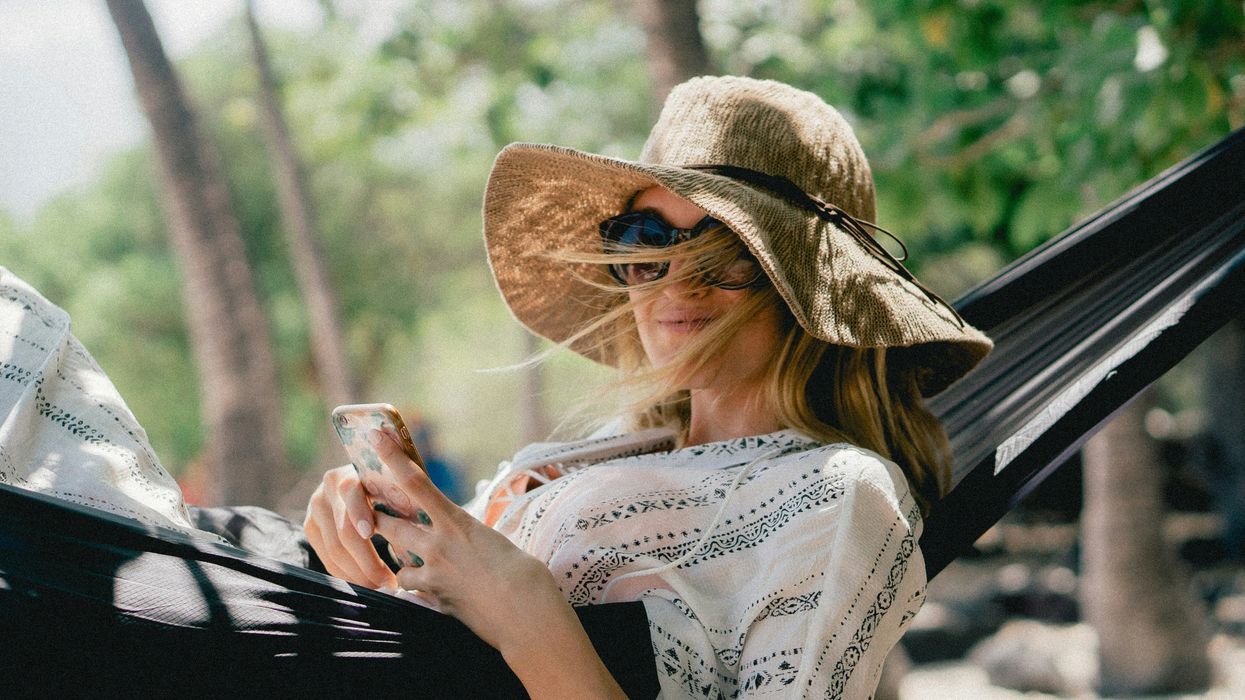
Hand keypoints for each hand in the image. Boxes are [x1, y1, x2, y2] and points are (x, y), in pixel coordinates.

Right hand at [303, 463, 396, 589]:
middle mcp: (329, 487)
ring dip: (358, 574)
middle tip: (388, 582)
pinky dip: (347, 575)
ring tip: (381, 586)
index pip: (351, 492)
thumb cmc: (398, 484)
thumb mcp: (404, 481)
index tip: (371, 534)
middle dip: (366, 561)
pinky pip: (327, 558)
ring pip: (334, 550)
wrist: (373, 480)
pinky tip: (366, 583)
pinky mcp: (312, 527)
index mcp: (354, 471)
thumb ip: (407, 491)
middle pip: (343, 531)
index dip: (360, 514)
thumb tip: (417, 512)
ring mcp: (317, 507)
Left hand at [368, 428, 626, 697]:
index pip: (415, 482)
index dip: (391, 457)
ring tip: (414, 556)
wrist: (527, 614)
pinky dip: (414, 586)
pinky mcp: (433, 598)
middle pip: (389, 522)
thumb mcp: (495, 542)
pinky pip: (410, 587)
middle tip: (373, 510)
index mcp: (458, 520)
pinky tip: (427, 589)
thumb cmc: (524, 574)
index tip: (376, 436)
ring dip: (400, 555)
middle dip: (378, 516)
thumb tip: (460, 538)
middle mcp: (439, 543)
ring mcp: (433, 572)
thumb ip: (469, 535)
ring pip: (396, 558)